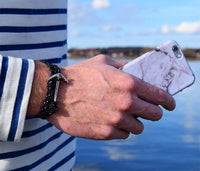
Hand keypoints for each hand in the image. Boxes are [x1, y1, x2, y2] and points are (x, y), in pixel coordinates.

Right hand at [48, 55, 175, 139]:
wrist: (55, 93)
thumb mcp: (104, 62)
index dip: (169, 101)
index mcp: (129, 84)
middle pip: (154, 115)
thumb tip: (136, 70)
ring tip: (123, 115)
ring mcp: (116, 120)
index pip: (160, 96)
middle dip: (152, 112)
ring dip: (134, 122)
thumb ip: (124, 67)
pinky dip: (120, 129)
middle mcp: (126, 103)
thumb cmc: (79, 75)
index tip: (170, 104)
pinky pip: (123, 135)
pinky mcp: (105, 133)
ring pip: (139, 128)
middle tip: (146, 110)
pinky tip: (110, 121)